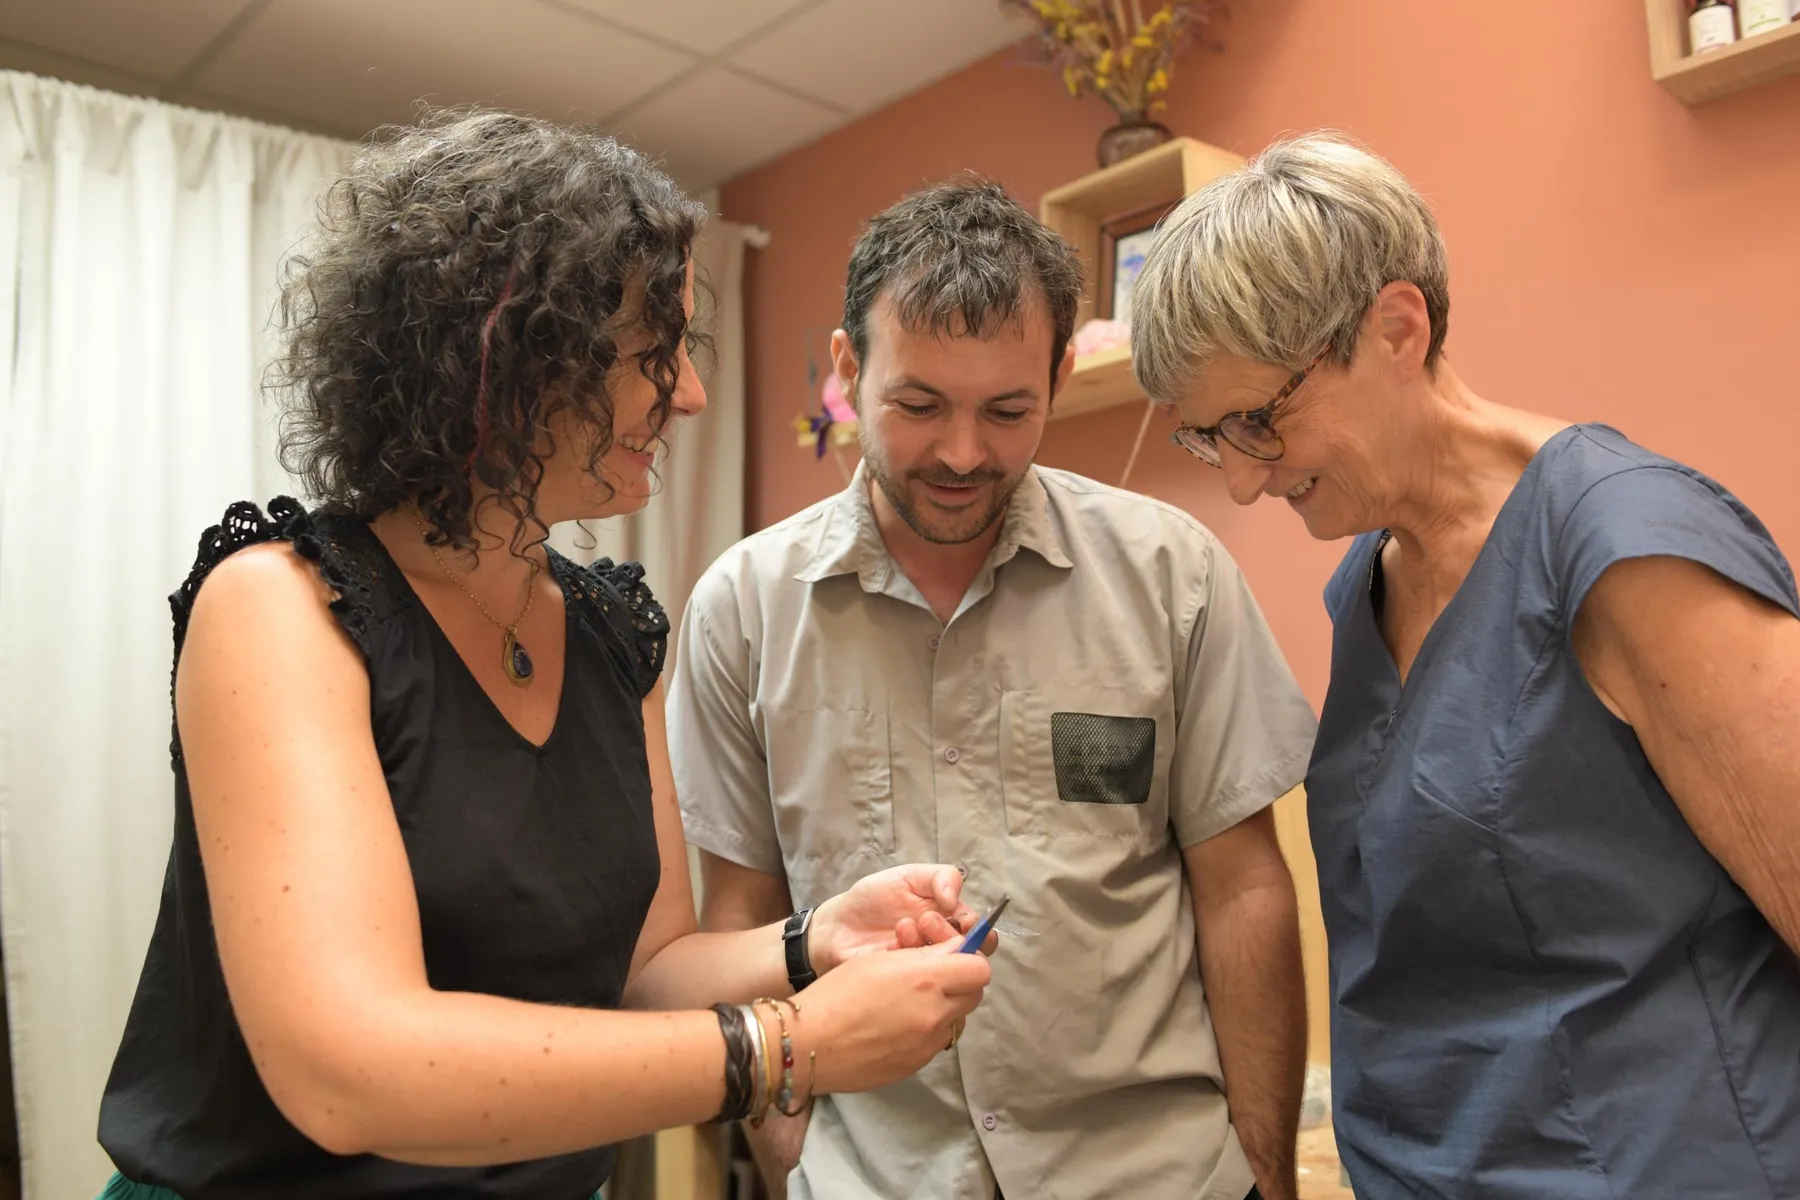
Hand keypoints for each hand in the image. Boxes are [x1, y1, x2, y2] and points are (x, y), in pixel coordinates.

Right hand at [784, 939, 989, 1095]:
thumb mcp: (879, 960)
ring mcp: (928, 1045)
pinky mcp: (916, 1066)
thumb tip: (954, 950)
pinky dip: (927, 1031)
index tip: (950, 956)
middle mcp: (935, 1014)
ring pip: (957, 1020)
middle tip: (933, 976)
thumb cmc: (837, 993)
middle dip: (961, 983)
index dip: (968, 958)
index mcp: (926, 980)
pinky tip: (897, 1025)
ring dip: (945, 1008)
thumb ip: (923, 955)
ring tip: (910, 1002)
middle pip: (974, 995)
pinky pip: (935, 1042)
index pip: (979, 968)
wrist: (807, 1044)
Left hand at [808, 864, 979, 971]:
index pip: (980, 932)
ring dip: (929, 948)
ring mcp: (925, 969)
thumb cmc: (873, 898)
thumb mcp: (908, 877)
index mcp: (949, 920)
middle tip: (926, 921)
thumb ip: (939, 878)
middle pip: (971, 956)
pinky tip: (890, 949)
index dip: (979, 930)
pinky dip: (908, 963)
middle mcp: (942, 948)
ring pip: (947, 969)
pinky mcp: (907, 986)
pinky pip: (921, 984)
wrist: (836, 926)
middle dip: (953, 938)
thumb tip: (955, 898)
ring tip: (902, 929)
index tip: (965, 922)